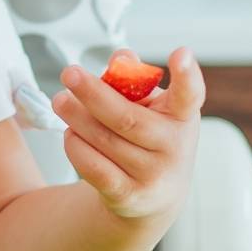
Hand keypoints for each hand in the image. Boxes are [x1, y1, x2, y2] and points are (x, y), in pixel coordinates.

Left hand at [51, 47, 204, 222]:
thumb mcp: (152, 108)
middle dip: (94, 94)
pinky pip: (93, 166)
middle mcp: (173, 147)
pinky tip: (69, 133)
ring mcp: (153, 175)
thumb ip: (135, 80)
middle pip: (128, 118)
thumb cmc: (150, 138)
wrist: (155, 198)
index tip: (182, 53)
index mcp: (182, 117)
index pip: (190, 95)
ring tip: (61, 101)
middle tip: (69, 74)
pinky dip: (75, 146)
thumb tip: (121, 58)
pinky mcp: (128, 195)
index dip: (187, 75)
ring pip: (104, 139)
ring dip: (76, 117)